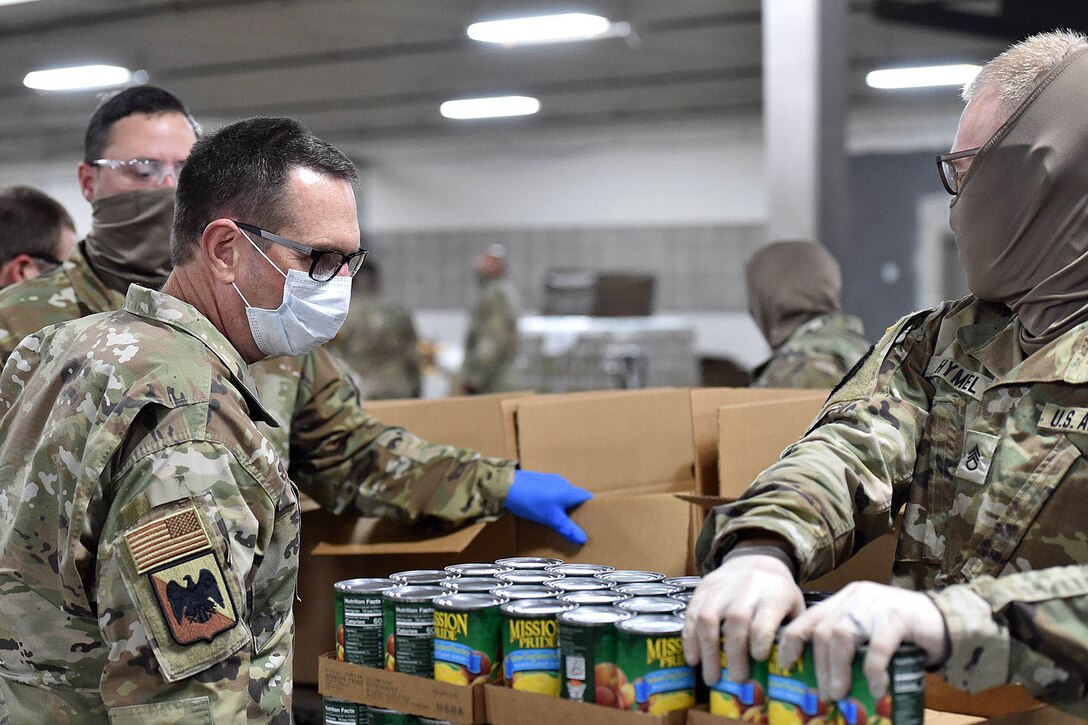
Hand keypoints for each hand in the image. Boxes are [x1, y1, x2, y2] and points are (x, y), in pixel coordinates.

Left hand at [505, 470, 591, 544]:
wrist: (506, 486)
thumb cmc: (532, 502)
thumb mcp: (551, 519)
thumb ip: (567, 529)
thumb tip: (583, 539)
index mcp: (569, 491)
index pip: (587, 497)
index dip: (591, 508)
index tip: (591, 519)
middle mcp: (562, 483)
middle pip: (575, 497)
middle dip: (575, 509)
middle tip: (573, 523)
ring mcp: (550, 480)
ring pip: (562, 495)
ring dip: (562, 505)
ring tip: (557, 519)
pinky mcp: (539, 481)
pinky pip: (551, 492)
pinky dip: (551, 501)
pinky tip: (543, 510)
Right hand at [682, 551, 802, 686]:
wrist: (756, 560)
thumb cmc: (777, 594)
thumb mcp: (794, 607)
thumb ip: (792, 634)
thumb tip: (785, 666)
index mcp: (773, 594)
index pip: (764, 619)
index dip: (759, 641)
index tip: (758, 659)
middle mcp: (746, 588)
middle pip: (736, 620)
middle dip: (734, 653)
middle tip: (736, 678)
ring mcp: (721, 587)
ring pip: (709, 617)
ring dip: (708, 650)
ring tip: (711, 676)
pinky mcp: (703, 588)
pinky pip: (692, 613)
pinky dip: (690, 638)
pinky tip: (693, 658)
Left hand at [777, 581, 948, 701]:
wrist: (945, 620)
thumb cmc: (901, 632)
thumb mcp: (867, 631)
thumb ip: (847, 644)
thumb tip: (823, 680)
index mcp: (843, 600)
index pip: (809, 617)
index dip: (792, 640)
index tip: (785, 663)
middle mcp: (855, 598)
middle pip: (823, 630)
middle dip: (819, 666)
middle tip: (825, 693)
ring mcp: (877, 605)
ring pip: (843, 635)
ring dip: (838, 669)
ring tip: (840, 693)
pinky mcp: (899, 617)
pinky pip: (878, 646)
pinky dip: (872, 670)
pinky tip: (875, 687)